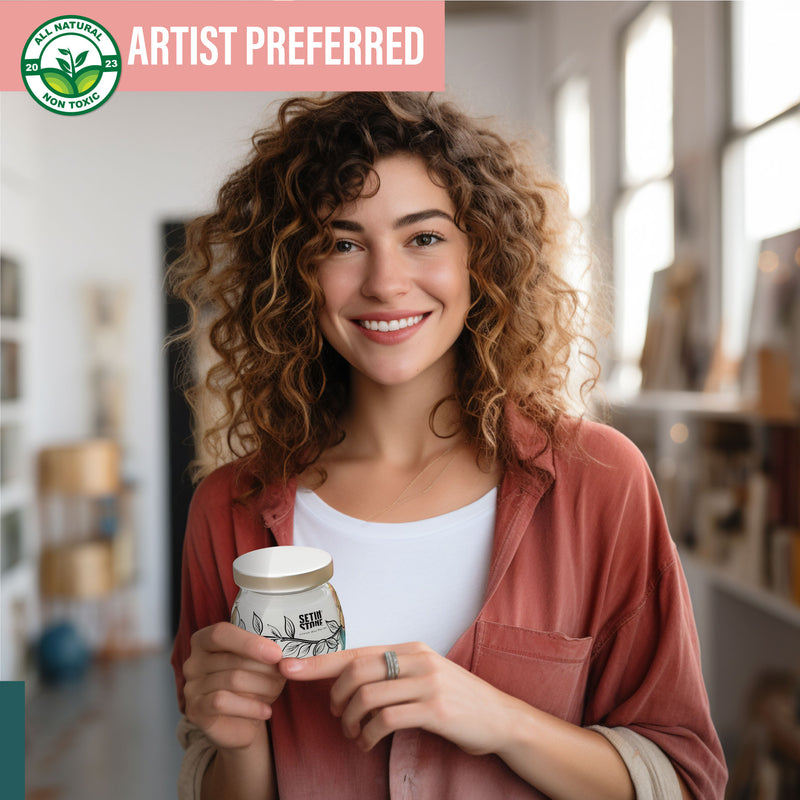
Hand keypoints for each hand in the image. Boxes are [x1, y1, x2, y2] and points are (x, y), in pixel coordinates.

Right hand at [183, 622, 285, 750]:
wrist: (241, 722)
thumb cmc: (251, 683)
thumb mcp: (260, 662)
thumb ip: (267, 652)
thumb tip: (286, 654)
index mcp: (204, 640)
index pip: (221, 633)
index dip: (250, 642)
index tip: (276, 653)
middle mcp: (193, 661)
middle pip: (232, 660)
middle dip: (264, 669)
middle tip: (282, 676)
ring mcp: (191, 687)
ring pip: (232, 680)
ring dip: (261, 687)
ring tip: (275, 692)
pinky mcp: (195, 710)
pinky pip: (223, 702)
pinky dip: (251, 706)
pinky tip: (266, 711)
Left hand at [280, 641, 516, 754]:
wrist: (500, 718)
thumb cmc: (456, 700)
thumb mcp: (423, 676)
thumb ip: (391, 673)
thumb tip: (348, 680)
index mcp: (409, 649)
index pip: (355, 651)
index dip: (318, 661)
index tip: (288, 668)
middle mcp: (416, 659)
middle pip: (356, 670)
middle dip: (335, 696)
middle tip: (335, 715)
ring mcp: (427, 682)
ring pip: (367, 696)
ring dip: (350, 720)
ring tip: (352, 733)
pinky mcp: (435, 709)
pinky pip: (385, 720)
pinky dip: (367, 734)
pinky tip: (367, 743)